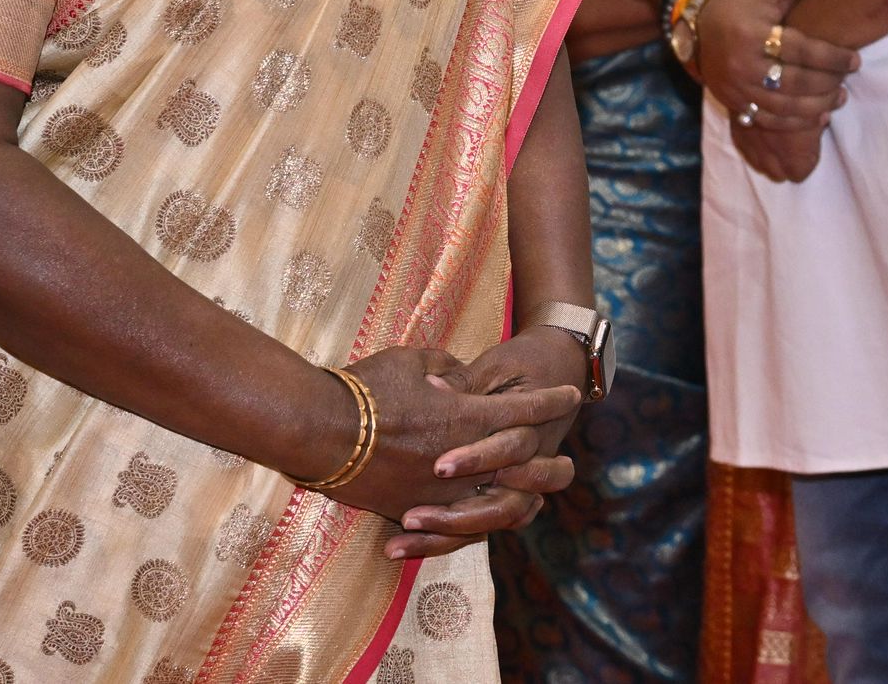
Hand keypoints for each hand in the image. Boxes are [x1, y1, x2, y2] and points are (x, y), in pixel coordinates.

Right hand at [317, 346, 577, 543]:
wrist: (318, 430)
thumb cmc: (366, 388)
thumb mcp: (415, 362)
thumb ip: (448, 373)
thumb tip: (459, 381)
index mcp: (468, 416)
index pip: (525, 410)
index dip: (551, 401)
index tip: (570, 394)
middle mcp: (464, 461)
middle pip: (526, 466)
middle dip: (550, 461)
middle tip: (568, 460)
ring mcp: (441, 492)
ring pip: (498, 505)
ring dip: (523, 500)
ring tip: (538, 499)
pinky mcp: (414, 511)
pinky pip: (457, 526)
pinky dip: (476, 523)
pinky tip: (488, 521)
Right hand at [699, 0, 857, 184]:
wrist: (698, 28)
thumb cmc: (742, 7)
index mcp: (754, 34)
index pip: (801, 50)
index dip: (832, 57)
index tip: (855, 60)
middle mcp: (744, 63)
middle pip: (794, 81)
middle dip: (827, 84)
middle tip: (848, 81)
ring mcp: (737, 87)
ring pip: (783, 106)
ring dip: (815, 107)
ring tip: (837, 100)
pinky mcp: (734, 103)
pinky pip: (767, 120)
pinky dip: (795, 123)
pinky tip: (816, 118)